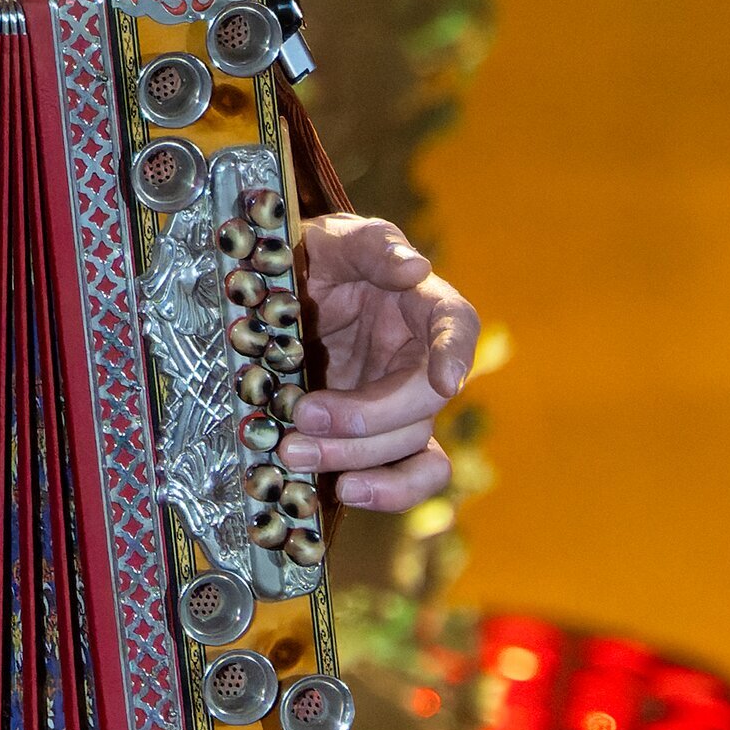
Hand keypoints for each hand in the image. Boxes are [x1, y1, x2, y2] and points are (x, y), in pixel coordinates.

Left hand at [279, 212, 479, 511]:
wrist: (272, 297)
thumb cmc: (312, 257)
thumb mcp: (331, 238)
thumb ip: (372, 245)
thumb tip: (416, 267)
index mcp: (421, 306)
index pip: (457, 326)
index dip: (456, 354)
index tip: (444, 380)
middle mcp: (420, 360)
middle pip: (424, 402)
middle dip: (367, 417)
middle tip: (304, 415)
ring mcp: (399, 403)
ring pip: (407, 445)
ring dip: (357, 457)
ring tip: (295, 453)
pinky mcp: (375, 437)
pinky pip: (399, 475)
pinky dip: (381, 491)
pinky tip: (339, 490)